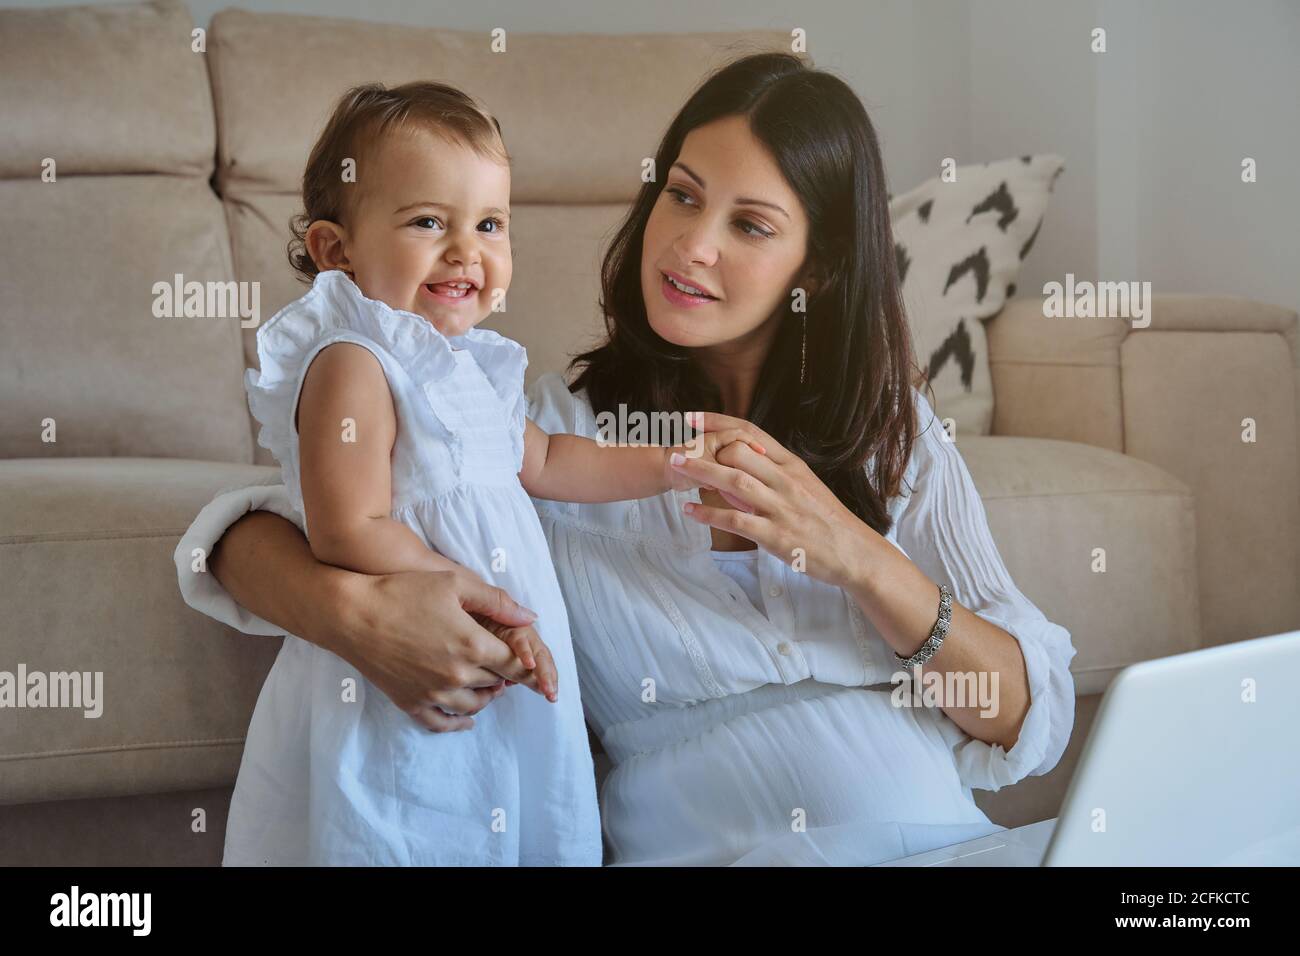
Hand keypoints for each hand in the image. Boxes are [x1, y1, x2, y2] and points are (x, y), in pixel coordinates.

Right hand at [337, 566, 555, 732]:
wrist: (352, 614)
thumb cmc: (403, 591)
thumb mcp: (454, 584)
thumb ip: (496, 601)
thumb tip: (530, 617)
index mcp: (473, 645)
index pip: (514, 663)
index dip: (529, 665)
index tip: (538, 667)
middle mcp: (457, 675)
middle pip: (496, 683)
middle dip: (506, 675)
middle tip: (510, 669)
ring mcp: (433, 692)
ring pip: (475, 704)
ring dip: (487, 696)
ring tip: (491, 686)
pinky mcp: (411, 702)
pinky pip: (442, 722)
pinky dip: (459, 723)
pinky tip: (468, 719)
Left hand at [667, 411, 873, 588]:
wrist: (854, 552)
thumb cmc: (827, 521)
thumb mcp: (805, 487)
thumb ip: (773, 477)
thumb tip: (738, 471)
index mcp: (791, 466)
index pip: (750, 432)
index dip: (718, 423)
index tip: (692, 417)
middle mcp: (785, 480)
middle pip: (738, 452)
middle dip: (704, 448)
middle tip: (677, 447)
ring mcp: (780, 507)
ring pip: (734, 480)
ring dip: (700, 472)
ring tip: (674, 467)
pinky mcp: (775, 534)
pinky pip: (735, 519)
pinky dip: (709, 513)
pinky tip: (690, 510)